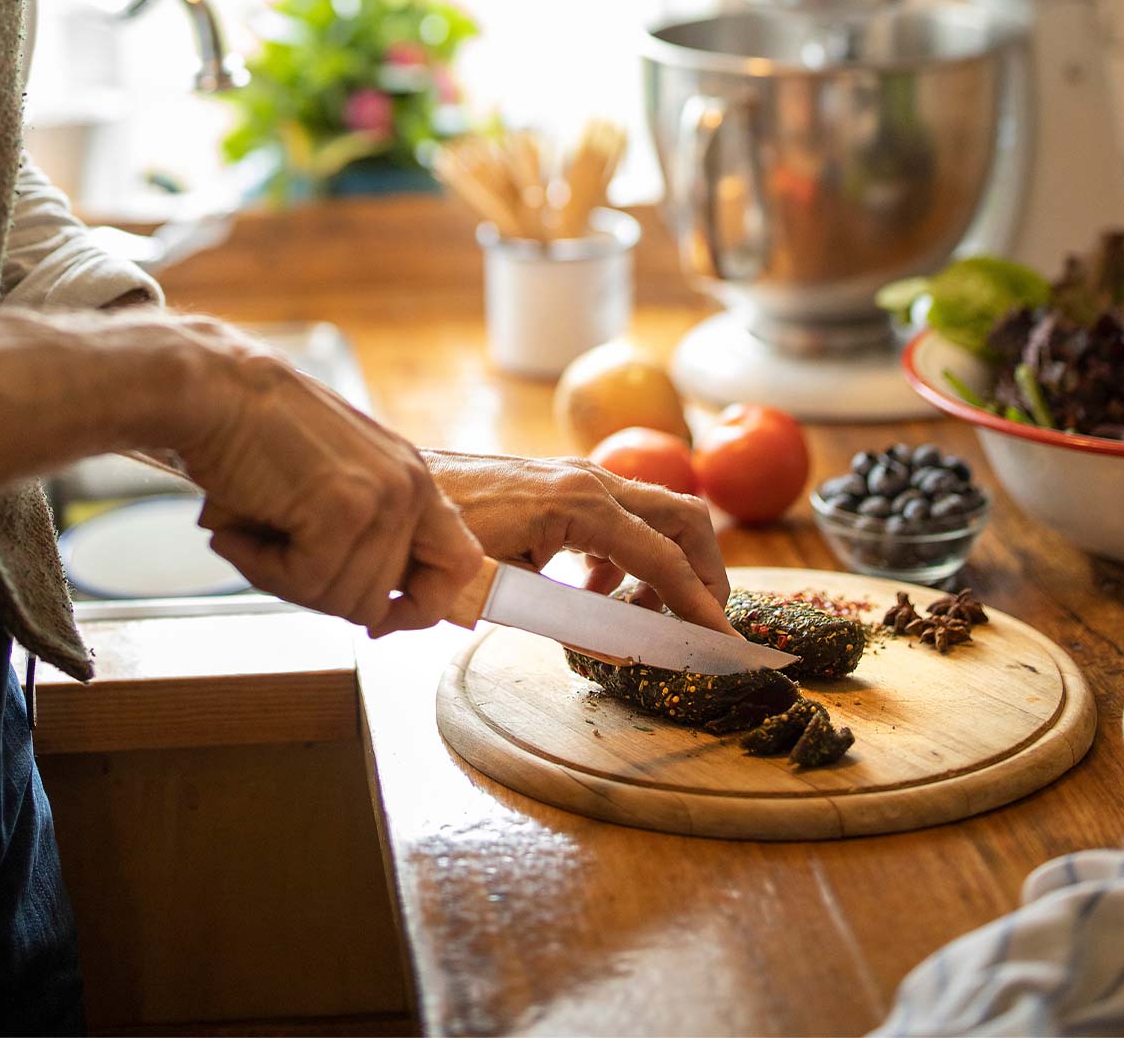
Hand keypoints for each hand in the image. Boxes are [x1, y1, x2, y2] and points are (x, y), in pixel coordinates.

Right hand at [172, 322, 482, 635]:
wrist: (215, 389)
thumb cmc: (260, 437)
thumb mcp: (338, 480)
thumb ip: (369, 535)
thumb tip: (382, 615)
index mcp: (414, 480)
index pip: (460, 563)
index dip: (424, 607)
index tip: (381, 621)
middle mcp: (410, 488)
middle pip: (379, 599)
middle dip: (316, 592)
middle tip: (272, 553)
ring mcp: (382, 499)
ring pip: (341, 600)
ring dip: (282, 579)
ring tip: (254, 530)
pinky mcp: (342, 511)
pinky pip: (306, 583)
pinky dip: (261, 568)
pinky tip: (239, 531)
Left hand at [423, 451, 735, 635]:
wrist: (396, 500)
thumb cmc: (436, 543)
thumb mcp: (501, 591)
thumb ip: (569, 617)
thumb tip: (624, 645)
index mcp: (581, 504)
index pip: (662, 559)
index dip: (699, 606)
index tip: (727, 644)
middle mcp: (590, 481)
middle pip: (682, 519)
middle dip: (705, 574)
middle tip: (705, 624)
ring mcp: (578, 478)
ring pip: (656, 516)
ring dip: (665, 567)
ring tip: (640, 616)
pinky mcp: (563, 486)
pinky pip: (621, 518)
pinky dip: (628, 557)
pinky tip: (595, 591)